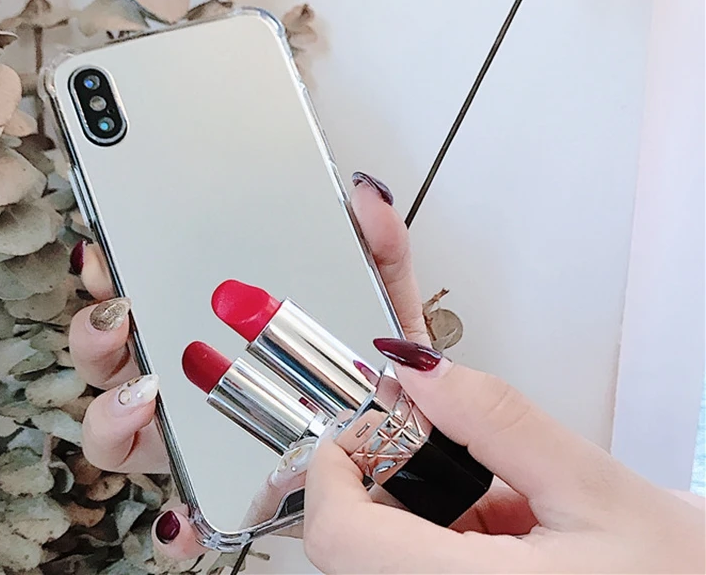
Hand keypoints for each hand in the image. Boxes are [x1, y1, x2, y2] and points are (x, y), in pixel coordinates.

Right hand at [68, 173, 427, 560]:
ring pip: (118, 430)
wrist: (404, 453)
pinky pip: (180, 517)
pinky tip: (189, 514)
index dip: (111, 275)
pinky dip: (175, 523)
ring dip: (111, 415)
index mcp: (217, 330)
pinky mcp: (221, 497)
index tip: (107, 252)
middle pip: (111, 357)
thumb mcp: (381, 303)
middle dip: (95, 332)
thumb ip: (378, 247)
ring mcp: (198, 438)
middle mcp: (192, 381)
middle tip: (117, 311)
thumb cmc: (377, 371)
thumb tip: (368, 194)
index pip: (146, 296)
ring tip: (146, 394)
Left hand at [304, 342, 705, 572]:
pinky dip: (443, 534)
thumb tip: (418, 371)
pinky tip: (502, 525)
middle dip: (384, 482)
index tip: (358, 426)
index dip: (333, 470)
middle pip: (355, 548)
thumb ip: (496, 421)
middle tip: (431, 442)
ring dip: (419, 510)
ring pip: (386, 558)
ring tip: (496, 497)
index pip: (342, 539)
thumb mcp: (593, 486)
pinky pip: (421, 568)